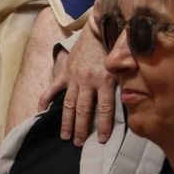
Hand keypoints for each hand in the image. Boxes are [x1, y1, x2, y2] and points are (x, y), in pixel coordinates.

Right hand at [41, 19, 116, 145]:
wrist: (98, 29)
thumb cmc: (114, 49)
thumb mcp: (124, 66)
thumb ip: (126, 83)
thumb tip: (132, 100)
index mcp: (105, 80)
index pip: (105, 108)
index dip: (104, 125)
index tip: (102, 140)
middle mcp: (88, 81)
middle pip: (84, 110)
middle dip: (81, 129)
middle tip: (79, 144)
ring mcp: (74, 77)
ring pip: (69, 103)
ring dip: (66, 122)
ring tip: (65, 136)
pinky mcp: (65, 72)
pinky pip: (52, 88)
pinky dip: (45, 99)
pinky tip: (40, 111)